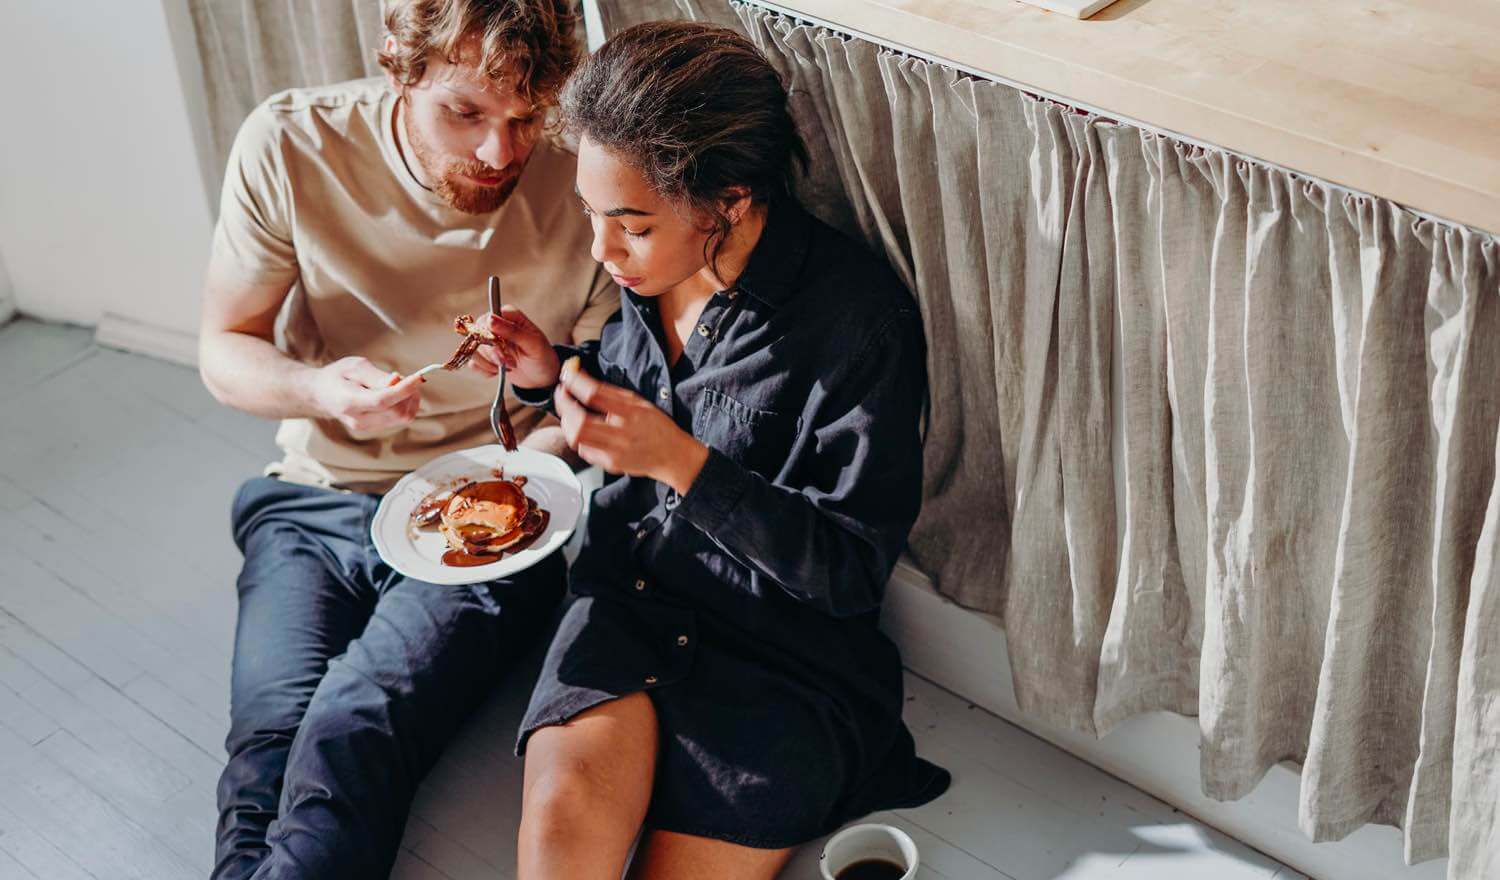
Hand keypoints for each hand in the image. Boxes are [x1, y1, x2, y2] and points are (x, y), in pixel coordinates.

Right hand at [307, 356, 423, 435]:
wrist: (321, 394)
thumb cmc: (337, 376)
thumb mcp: (354, 366)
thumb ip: (376, 376)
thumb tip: (396, 382)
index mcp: (349, 402)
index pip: (382, 400)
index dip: (404, 389)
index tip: (418, 377)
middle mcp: (358, 420)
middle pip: (397, 412)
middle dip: (409, 393)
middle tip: (404, 377)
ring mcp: (367, 427)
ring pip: (402, 418)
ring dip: (409, 400)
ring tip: (398, 384)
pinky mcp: (375, 428)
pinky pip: (399, 419)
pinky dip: (405, 405)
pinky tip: (397, 394)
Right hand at [469, 305, 559, 388]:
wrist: (541, 377)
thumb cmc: (542, 356)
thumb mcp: (532, 344)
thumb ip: (512, 331)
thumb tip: (490, 319)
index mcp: (508, 315)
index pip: (486, 319)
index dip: (490, 336)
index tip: (503, 350)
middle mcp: (496, 325)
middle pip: (477, 335)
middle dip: (491, 353)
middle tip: (509, 362)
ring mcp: (488, 341)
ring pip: (473, 349)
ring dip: (489, 363)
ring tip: (507, 367)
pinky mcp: (484, 356)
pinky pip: (473, 363)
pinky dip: (485, 371)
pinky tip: (498, 372)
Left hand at [553, 359, 708, 493]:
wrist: (672, 456)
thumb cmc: (656, 426)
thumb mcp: (639, 402)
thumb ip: (611, 393)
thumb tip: (583, 379)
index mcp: (630, 413)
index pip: (594, 395)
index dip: (575, 383)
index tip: (567, 375)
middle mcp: (621, 434)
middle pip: (579, 421)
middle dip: (564, 405)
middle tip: (562, 395)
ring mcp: (614, 452)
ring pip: (576, 438)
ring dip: (567, 422)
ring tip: (569, 411)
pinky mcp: (609, 464)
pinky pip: (583, 450)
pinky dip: (577, 437)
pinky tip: (582, 429)